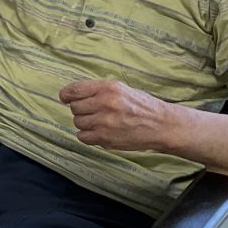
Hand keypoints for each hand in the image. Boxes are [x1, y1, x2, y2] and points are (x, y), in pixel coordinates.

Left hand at [59, 79, 175, 151]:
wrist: (162, 125)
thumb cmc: (141, 105)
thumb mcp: (120, 88)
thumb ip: (97, 90)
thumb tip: (71, 94)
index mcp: (108, 88)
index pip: (74, 90)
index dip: (66, 95)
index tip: (65, 98)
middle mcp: (105, 103)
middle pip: (74, 108)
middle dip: (81, 110)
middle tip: (93, 111)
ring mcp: (105, 122)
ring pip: (77, 122)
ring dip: (85, 123)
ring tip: (100, 122)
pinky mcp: (106, 139)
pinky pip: (83, 137)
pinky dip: (88, 135)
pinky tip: (99, 132)